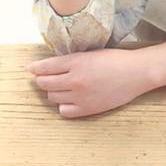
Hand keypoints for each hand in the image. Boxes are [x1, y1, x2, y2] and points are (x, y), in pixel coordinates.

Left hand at [27, 47, 155, 117]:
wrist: (136, 73)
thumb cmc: (116, 59)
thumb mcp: (91, 53)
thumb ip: (72, 60)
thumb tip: (52, 65)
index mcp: (76, 62)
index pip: (46, 67)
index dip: (35, 68)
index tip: (30, 68)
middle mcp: (75, 80)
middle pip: (45, 83)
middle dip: (42, 80)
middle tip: (44, 77)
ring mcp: (80, 97)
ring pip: (52, 97)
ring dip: (52, 91)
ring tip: (59, 87)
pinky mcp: (87, 110)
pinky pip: (64, 111)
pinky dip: (63, 105)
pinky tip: (69, 99)